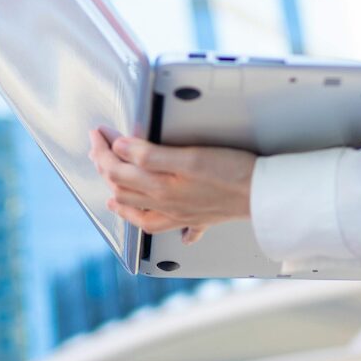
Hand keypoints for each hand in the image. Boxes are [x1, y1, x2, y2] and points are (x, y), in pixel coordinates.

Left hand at [86, 128, 255, 244]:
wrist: (263, 195)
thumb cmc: (231, 174)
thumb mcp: (188, 157)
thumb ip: (151, 155)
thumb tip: (121, 148)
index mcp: (160, 188)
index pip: (117, 169)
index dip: (103, 149)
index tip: (98, 134)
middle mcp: (165, 204)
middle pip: (123, 189)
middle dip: (105, 168)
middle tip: (98, 150)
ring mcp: (180, 214)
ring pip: (139, 211)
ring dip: (120, 198)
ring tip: (111, 191)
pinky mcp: (197, 216)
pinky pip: (169, 227)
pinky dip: (156, 224)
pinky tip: (154, 221)